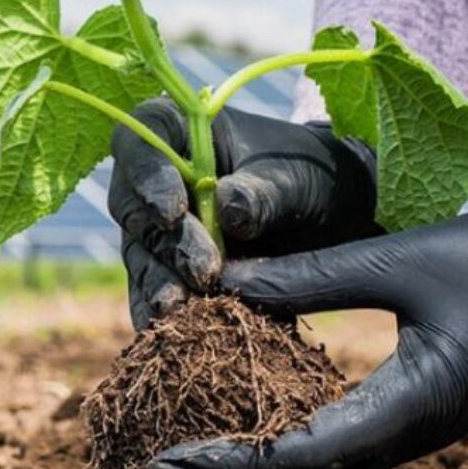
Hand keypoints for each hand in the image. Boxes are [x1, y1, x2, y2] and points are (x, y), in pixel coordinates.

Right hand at [109, 98, 378, 329]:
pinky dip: (160, 317)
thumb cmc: (313, 175)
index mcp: (181, 130)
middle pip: (133, 206)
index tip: (173, 210)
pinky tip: (171, 339)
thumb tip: (228, 210)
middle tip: (205, 271)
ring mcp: (157, 226)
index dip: (146, 174)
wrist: (334, 214)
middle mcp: (157, 177)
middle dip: (166, 242)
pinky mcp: (168, 270)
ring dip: (159, 284)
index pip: (140, 139)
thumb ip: (263, 192)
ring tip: (182, 312)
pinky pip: (152, 293)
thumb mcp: (298, 177)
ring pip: (140, 255)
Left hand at [138, 174, 467, 468]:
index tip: (161, 464)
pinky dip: (289, 445)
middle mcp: (411, 435)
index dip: (224, 465)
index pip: (298, 458)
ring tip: (187, 460)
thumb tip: (223, 281)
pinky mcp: (420, 409)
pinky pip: (344, 444)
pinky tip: (252, 424)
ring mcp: (418, 428)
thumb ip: (310, 276)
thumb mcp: (400, 261)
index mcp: (411, 410)